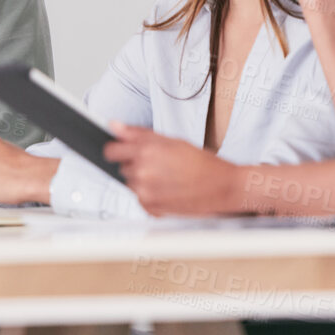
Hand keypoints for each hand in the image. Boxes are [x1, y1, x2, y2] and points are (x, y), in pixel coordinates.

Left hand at [103, 123, 243, 215]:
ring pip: (132, 184)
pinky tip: (169, 190)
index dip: (118, 150)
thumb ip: (138, 133)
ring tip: (168, 178)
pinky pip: (141, 199)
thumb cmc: (202, 162)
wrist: (223, 187)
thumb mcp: (172, 140)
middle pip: (123, 167)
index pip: (111, 151)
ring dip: (143, 181)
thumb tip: (113, 125)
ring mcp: (145, 192)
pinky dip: (150, 196)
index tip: (123, 151)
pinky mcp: (151, 209)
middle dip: (136, 165)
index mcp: (147, 151)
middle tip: (161, 164)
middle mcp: (143, 172)